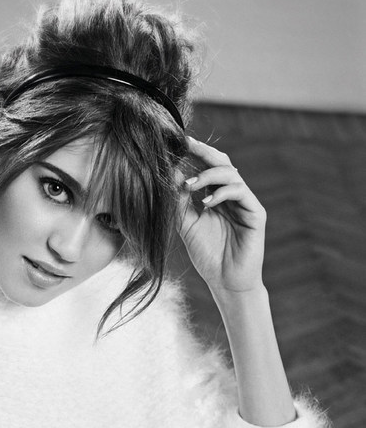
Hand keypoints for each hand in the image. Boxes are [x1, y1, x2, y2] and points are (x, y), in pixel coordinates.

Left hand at [177, 137, 266, 297]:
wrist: (226, 282)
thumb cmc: (208, 256)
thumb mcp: (187, 225)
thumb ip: (180, 202)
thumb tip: (171, 174)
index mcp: (216, 196)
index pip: (207, 168)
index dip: (194, 155)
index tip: (175, 145)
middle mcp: (232, 196)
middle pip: (222, 163)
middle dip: (204, 152)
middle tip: (185, 145)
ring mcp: (245, 203)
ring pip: (231, 174)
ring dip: (208, 175)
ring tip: (190, 186)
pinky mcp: (255, 213)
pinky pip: (240, 192)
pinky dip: (221, 193)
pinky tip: (206, 203)